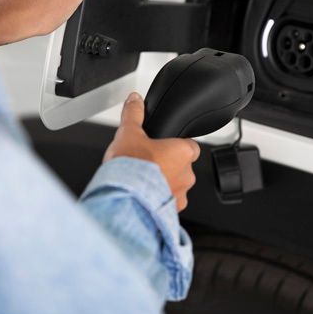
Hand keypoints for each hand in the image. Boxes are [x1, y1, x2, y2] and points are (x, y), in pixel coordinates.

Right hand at [104, 92, 199, 211]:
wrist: (121, 199)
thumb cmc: (129, 167)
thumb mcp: (128, 132)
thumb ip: (134, 114)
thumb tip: (135, 100)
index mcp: (183, 152)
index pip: (191, 146)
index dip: (178, 145)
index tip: (166, 146)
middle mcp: (187, 175)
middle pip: (183, 167)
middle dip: (169, 167)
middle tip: (149, 164)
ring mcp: (180, 196)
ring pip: (176, 187)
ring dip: (164, 185)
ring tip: (143, 182)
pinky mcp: (171, 213)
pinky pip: (168, 205)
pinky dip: (157, 202)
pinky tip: (142, 197)